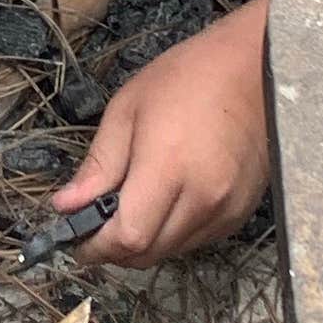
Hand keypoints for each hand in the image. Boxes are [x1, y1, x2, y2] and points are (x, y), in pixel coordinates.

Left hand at [56, 0, 271, 267]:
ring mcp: (227, 209)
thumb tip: (64, 205)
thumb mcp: (127, 110)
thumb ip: (98, 165)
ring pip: (172, 251)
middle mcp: (202, 199)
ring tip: (130, 211)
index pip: (128, 237)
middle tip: (96, 225)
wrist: (257, 69)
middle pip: (149, 253)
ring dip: (144, 243)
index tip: (76, 239)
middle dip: (115, 249)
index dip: (97, 247)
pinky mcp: (242, 213)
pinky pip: (197, 240)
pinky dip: (173, 234)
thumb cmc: (187, 78)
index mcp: (168, 169)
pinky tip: (165, 205)